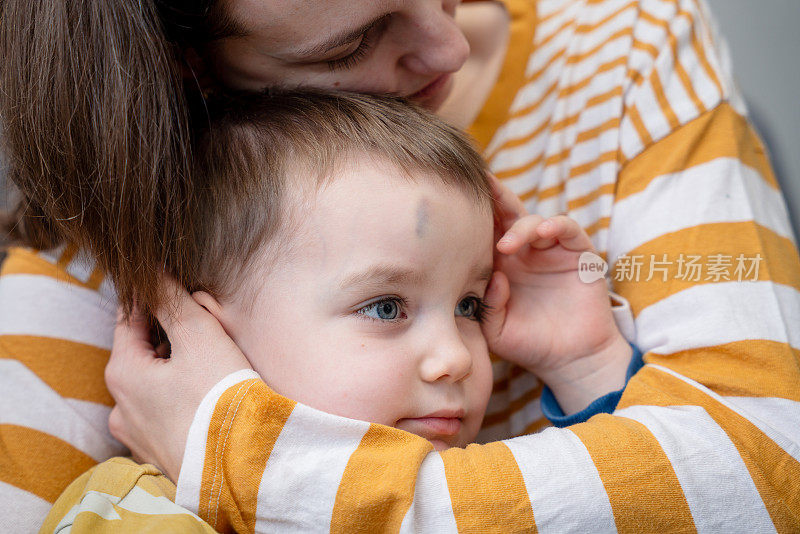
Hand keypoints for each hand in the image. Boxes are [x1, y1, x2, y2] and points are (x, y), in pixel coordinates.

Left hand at [105, 276, 251, 481]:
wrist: (243, 464)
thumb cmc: (220, 396)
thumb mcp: (199, 335)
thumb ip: (171, 300)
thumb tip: (151, 272)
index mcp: (123, 372)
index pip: (128, 320)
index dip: (150, 298)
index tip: (170, 284)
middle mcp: (121, 406)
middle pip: (144, 354)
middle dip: (172, 335)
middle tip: (205, 324)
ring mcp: (139, 435)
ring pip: (156, 385)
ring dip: (178, 368)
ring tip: (213, 362)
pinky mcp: (161, 453)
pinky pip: (167, 413)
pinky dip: (184, 398)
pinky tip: (209, 396)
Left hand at [482, 176, 629, 410]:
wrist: (569, 360)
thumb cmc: (529, 344)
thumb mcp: (497, 329)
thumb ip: (489, 306)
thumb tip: (495, 278)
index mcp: (501, 265)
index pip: (485, 233)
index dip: (472, 216)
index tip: (452, 199)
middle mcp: (524, 253)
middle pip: (507, 216)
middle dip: (494, 198)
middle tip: (481, 185)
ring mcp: (551, 251)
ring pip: (533, 221)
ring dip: (519, 227)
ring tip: (506, 244)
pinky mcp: (578, 254)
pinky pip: (567, 229)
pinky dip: (555, 225)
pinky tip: (543, 232)